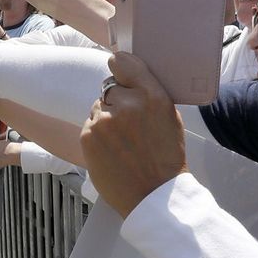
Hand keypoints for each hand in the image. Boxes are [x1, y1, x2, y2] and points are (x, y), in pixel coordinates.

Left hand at [80, 52, 186, 217]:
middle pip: (110, 88)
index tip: (120, 73)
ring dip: (106, 119)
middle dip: (117, 102)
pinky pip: (90, 124)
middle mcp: (127, 103)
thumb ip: (149, 93)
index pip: (123, 62)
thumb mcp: (170, 117)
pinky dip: (97, 135)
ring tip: (121, 143)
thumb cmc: (165, 159)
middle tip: (128, 126)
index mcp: (153, 96)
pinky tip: (112, 151)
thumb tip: (128, 74)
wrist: (153, 195)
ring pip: (98, 107)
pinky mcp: (87, 135)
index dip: (121, 68)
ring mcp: (104, 119)